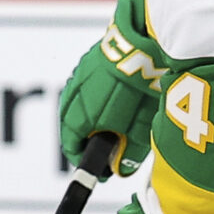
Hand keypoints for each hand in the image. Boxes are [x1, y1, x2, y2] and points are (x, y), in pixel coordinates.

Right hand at [57, 5, 165, 171]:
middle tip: (99, 147)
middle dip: (82, 139)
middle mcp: (73, 98)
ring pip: (74, 103)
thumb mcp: (139, 129)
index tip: (98, 169)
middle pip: (69, 125)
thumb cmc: (140, 89)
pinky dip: (90, 97)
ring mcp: (79, 77)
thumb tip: (118, 169)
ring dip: (85, 116)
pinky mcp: (89, 61)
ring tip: (105, 123)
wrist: (144, 43)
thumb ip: (127, 153)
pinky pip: (83, 85)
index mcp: (80, 118)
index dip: (83, 160)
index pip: (72, 146)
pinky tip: (108, 97)